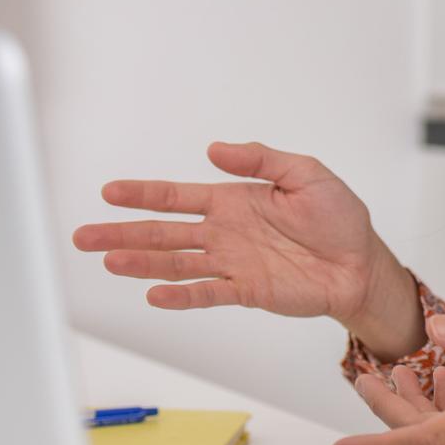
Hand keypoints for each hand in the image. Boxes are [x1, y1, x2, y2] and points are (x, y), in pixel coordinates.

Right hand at [72, 142, 420, 355]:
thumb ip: (261, 160)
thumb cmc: (338, 217)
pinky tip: (154, 292)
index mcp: (233, 200)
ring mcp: (232, 263)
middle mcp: (224, 233)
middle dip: (123, 233)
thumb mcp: (305, 173)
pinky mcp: (247, 291)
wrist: (361, 262)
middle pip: (163, 233)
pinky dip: (181, 295)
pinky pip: (207, 293)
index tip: (109, 193)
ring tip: (108, 261)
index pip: (177, 196)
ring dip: (142, 263)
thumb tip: (214, 150)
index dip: (143, 194)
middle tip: (84, 235)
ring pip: (176, 263)